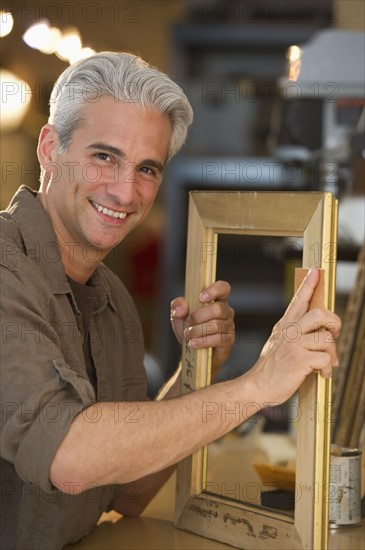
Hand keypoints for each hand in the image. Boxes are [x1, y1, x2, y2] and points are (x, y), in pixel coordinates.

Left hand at [170, 280, 234, 375]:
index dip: (214, 290)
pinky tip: (193, 343)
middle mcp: (226, 311)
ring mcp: (229, 326)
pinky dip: (202, 341)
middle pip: (218, 308)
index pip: (223, 288)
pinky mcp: (229, 340)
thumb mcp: (178, 316)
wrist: (192, 352)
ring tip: (188, 335)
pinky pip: (218, 339)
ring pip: (216, 325)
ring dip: (198, 330)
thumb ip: (177, 306)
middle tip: (188, 322)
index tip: (201, 297)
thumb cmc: (189, 329)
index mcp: (216, 300)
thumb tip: (181, 308)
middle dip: (199, 316)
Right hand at [247, 268, 340, 405]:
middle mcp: (289, 331)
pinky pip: (325, 358)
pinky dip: (326, 368)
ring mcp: (294, 345)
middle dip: (334, 323)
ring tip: (324, 363)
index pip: (298, 300)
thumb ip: (295, 332)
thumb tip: (319, 329)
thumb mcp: (278, 342)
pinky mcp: (300, 360)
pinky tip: (319, 373)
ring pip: (327, 338)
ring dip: (331, 353)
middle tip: (333, 333)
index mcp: (285, 325)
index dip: (308, 285)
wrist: (257, 385)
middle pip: (320, 313)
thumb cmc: (271, 367)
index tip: (315, 272)